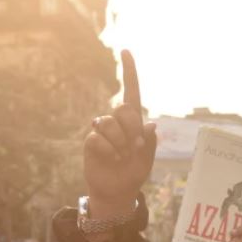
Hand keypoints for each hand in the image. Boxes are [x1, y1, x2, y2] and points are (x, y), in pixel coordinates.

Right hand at [84, 50, 156, 218]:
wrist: (116, 191)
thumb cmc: (133, 173)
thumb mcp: (147, 159)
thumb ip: (150, 142)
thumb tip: (150, 124)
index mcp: (133, 122)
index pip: (132, 91)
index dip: (129, 71)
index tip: (125, 50)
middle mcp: (117, 123)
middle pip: (123, 108)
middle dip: (131, 127)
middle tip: (135, 145)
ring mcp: (102, 132)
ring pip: (108, 123)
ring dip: (119, 141)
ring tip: (122, 155)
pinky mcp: (91, 142)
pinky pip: (96, 138)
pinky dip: (108, 149)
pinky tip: (112, 158)